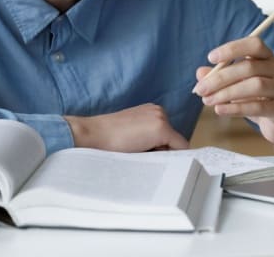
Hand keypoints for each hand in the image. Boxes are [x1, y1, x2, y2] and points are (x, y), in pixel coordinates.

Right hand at [65, 104, 188, 151]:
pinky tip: (154, 162)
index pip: (167, 136)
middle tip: (144, 159)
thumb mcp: (131, 135)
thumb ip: (147, 140)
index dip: (161, 151)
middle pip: (173, 141)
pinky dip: (173, 159)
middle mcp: (158, 111)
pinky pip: (180, 149)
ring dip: (165, 156)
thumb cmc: (106, 139)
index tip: (154, 161)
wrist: (93, 135)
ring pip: (176, 146)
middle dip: (164, 153)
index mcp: (150, 111)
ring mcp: (161, 118)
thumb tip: (164, 156)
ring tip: (143, 158)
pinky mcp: (162, 128)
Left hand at [192, 36, 273, 151]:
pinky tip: (220, 110)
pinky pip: (259, 107)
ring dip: (227, 93)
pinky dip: (236, 108)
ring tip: (208, 101)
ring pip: (255, 85)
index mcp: (267, 58)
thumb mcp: (237, 85)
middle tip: (201, 89)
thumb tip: (200, 73)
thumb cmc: (259, 97)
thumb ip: (220, 76)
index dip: (232, 49)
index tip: (211, 57)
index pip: (254, 44)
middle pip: (249, 67)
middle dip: (220, 78)